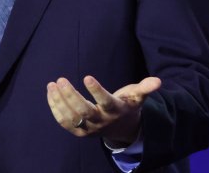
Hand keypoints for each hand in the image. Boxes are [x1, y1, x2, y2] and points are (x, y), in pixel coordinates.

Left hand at [46, 75, 161, 146]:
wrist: (121, 129)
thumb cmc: (127, 106)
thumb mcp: (137, 97)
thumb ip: (145, 88)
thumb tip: (158, 81)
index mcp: (115, 111)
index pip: (105, 102)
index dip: (96, 91)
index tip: (87, 76)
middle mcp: (101, 121)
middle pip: (83, 111)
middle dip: (70, 95)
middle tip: (61, 79)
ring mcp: (88, 128)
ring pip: (71, 117)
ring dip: (59, 101)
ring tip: (52, 84)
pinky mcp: (79, 131)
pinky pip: (64, 122)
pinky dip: (55, 108)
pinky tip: (51, 93)